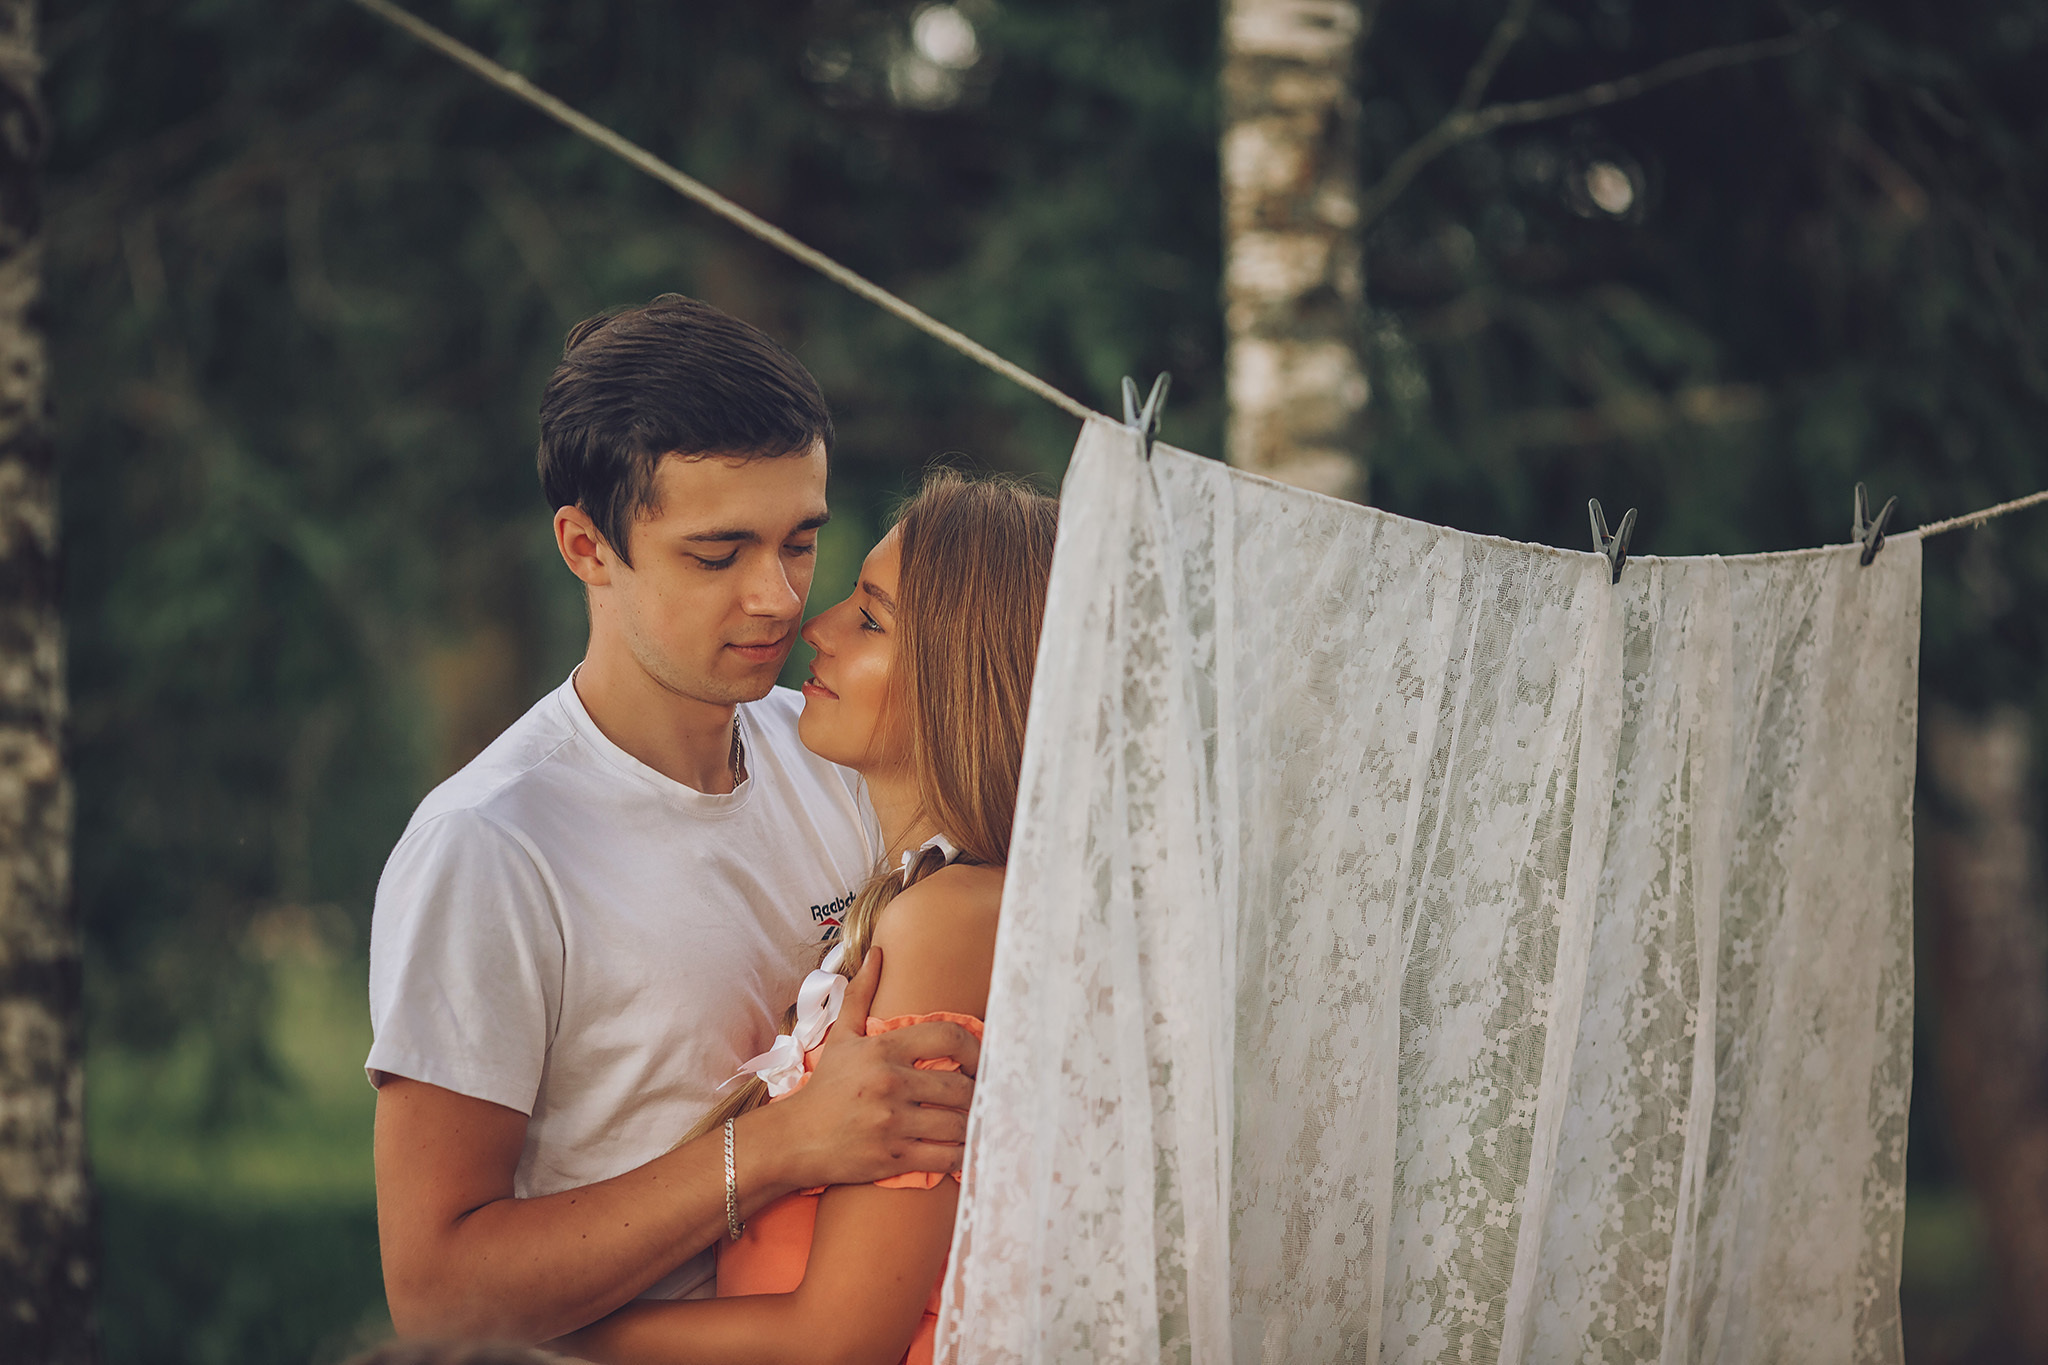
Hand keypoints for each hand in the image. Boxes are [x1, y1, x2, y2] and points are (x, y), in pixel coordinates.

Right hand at [764, 947, 979, 1187]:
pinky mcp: (894, 1158)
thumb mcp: (842, 1036)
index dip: (978, 1049)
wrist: (794, 1139)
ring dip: (973, 1126)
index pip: (949, 1036)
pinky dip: (962, 1157)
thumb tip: (878, 953)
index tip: (982, 1063)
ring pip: (958, 1124)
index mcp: (883, 1049)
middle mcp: (890, 1083)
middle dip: (978, 1095)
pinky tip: (963, 1151)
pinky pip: (946, 1157)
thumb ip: (861, 993)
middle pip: (961, 1087)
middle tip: (983, 1098)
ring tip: (977, 1124)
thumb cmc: (825, 1086)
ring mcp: (892, 1123)